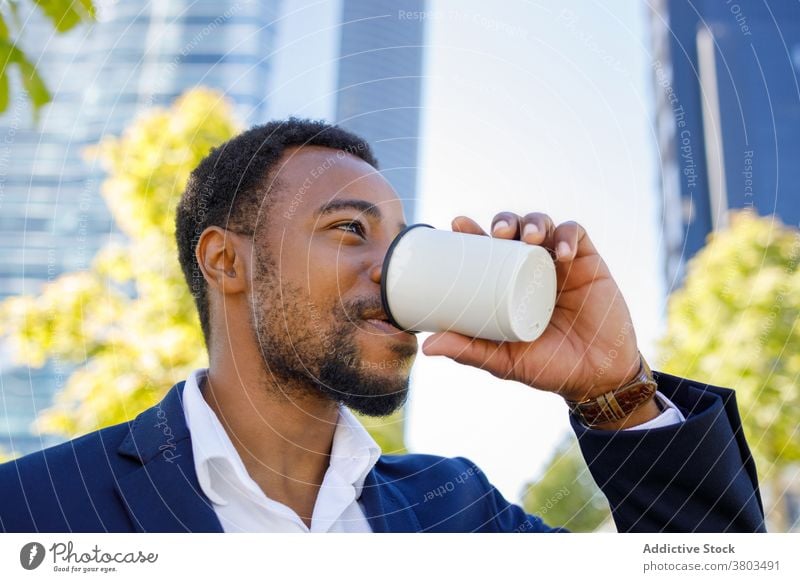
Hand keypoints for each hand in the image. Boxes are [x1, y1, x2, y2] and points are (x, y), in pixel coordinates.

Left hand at [421, 212, 640, 402]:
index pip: (486, 250)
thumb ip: (470, 351)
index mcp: (507, 284)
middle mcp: (530, 269)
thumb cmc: (547, 367)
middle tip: (497, 232)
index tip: (457, 224)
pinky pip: (577, 236)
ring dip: (533, 221)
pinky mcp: (589, 263)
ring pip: (543, 225)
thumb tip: (427, 347)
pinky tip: (561, 250)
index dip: (471, 232)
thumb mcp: (504, 360)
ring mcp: (560, 264)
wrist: (597, 378)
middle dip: (504, 221)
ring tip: (529, 236)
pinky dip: (568, 235)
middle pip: (514, 230)